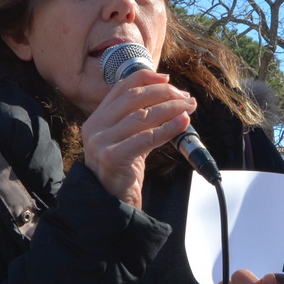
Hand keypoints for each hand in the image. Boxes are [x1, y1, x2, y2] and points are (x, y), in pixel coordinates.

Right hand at [80, 69, 195, 208]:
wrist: (111, 204)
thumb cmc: (123, 171)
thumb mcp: (128, 139)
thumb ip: (140, 119)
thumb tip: (172, 98)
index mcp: (98, 118)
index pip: (122, 87)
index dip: (147, 79)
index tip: (169, 80)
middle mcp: (95, 126)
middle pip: (134, 97)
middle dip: (164, 94)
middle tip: (185, 97)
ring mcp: (101, 142)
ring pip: (142, 115)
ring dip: (170, 109)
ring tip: (188, 108)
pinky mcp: (111, 157)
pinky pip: (145, 138)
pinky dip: (167, 128)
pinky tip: (182, 123)